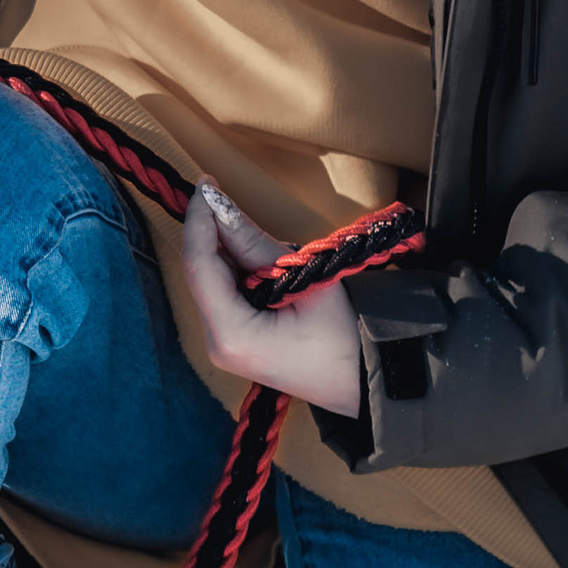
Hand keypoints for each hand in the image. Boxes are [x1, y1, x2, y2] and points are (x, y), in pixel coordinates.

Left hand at [179, 181, 363, 415]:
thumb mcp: (305, 280)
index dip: (200, 220)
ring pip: (214, 278)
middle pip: (203, 270)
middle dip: (217, 231)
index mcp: (231, 334)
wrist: (368, 383)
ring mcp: (224, 344)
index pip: (199, 264)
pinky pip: (227, 291)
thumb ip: (257, 244)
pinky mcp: (236, 339)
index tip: (206, 184)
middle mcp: (217, 342)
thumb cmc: (348, 338)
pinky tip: (267, 261)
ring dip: (232, 249)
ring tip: (271, 249)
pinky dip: (241, 267)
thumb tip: (220, 207)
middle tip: (228, 195)